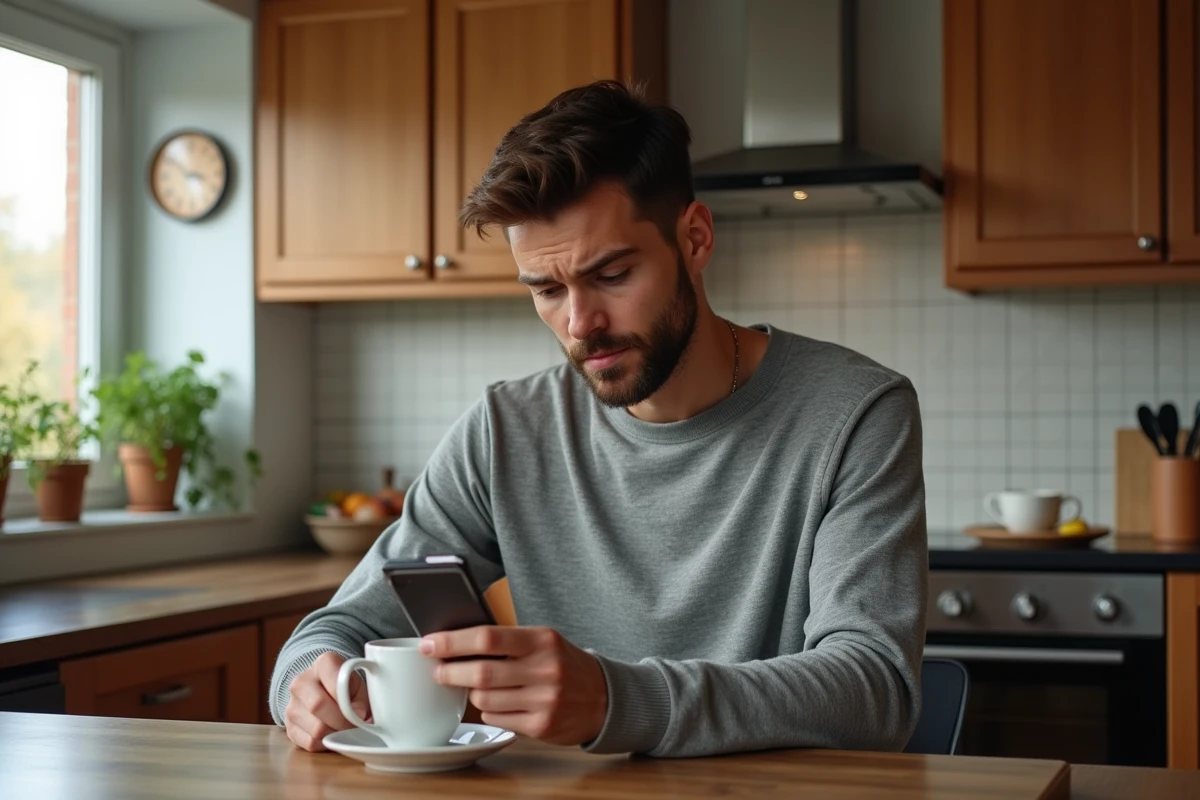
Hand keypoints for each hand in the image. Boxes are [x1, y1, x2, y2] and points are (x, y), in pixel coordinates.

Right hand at [284, 652, 370, 751]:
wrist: (324, 690)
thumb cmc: (347, 687)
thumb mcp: (359, 685)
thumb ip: (362, 698)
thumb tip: (359, 717)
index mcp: (324, 663)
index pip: (334, 684)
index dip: (349, 703)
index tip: (360, 712)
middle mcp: (301, 681)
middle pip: (318, 706)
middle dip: (342, 722)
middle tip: (354, 726)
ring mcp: (291, 705)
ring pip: (315, 729)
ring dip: (335, 735)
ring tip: (344, 729)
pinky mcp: (289, 727)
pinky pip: (310, 743)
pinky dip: (325, 743)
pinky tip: (331, 734)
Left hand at [421, 626, 607, 745]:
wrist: (603, 697)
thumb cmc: (563, 664)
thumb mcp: (543, 641)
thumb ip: (507, 641)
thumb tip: (455, 642)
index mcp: (542, 639)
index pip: (487, 638)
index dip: (452, 642)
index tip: (429, 644)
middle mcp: (545, 669)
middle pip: (481, 673)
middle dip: (450, 672)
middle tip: (438, 671)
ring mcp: (544, 700)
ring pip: (484, 699)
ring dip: (472, 693)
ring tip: (477, 686)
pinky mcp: (542, 726)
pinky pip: (497, 718)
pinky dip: (489, 711)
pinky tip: (500, 703)